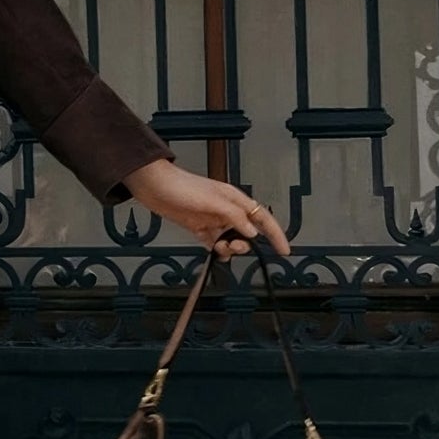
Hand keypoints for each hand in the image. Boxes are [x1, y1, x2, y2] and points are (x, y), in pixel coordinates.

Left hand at [123, 160, 291, 259]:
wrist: (154, 186)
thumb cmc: (183, 187)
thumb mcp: (213, 201)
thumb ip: (235, 216)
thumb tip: (252, 233)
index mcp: (235, 200)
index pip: (262, 218)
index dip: (276, 234)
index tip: (284, 251)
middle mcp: (227, 210)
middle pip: (247, 233)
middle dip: (245, 244)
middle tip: (232, 247)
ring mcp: (213, 219)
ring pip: (231, 240)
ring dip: (229, 248)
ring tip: (218, 247)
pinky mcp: (198, 227)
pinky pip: (214, 243)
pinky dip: (216, 250)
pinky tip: (214, 252)